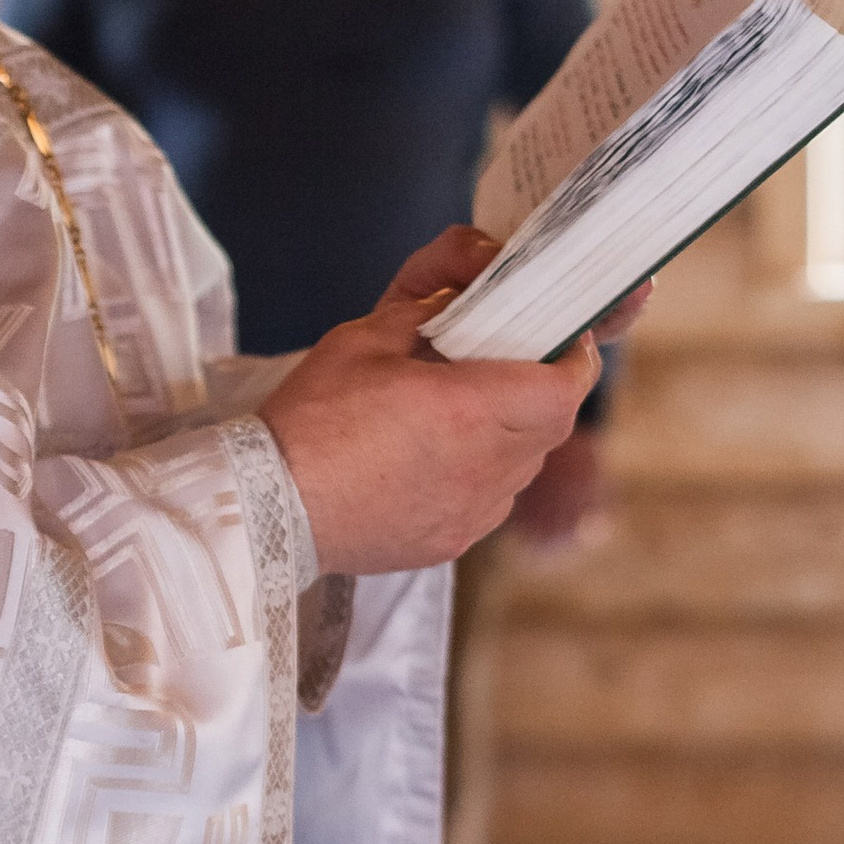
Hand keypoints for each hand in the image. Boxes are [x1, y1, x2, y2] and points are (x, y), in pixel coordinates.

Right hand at [257, 227, 595, 576]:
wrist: (269, 507)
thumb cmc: (310, 422)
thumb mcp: (363, 339)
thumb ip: (423, 315)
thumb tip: (457, 302)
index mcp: (468, 409)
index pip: (564, 387)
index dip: (574, 360)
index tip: (562, 340)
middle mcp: (483, 466)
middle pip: (552, 425)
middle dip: (543, 391)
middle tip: (512, 366)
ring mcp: (472, 512)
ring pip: (525, 465)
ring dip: (513, 434)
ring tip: (466, 414)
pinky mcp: (451, 541)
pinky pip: (491, 500)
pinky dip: (482, 474)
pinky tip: (436, 459)